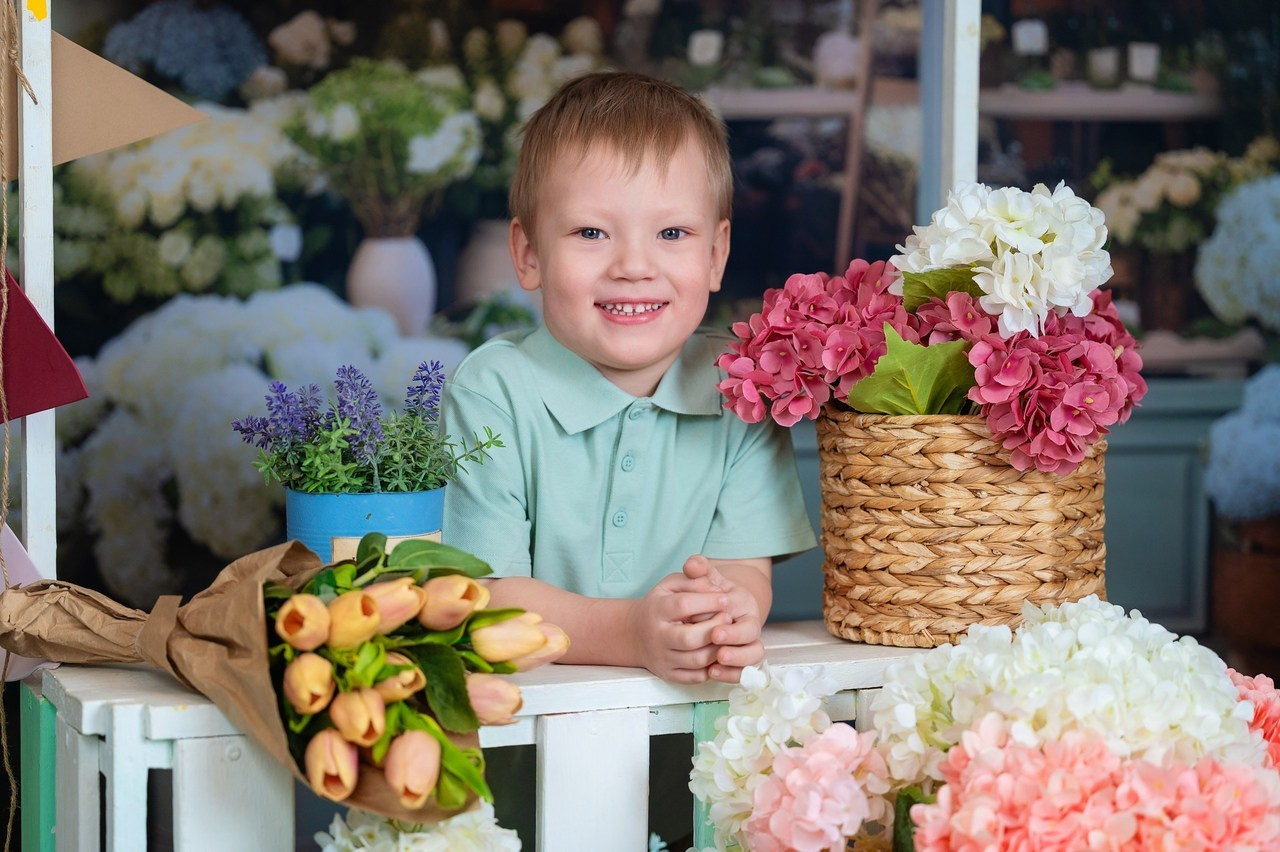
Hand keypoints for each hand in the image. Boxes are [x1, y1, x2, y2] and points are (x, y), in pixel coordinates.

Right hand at [626, 570, 730, 683]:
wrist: (635, 633)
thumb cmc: (660, 604)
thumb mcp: (671, 585)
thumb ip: (693, 580)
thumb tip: (716, 589)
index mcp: (656, 610)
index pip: (683, 605)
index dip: (708, 602)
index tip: (725, 598)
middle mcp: (657, 637)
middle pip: (690, 638)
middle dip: (715, 628)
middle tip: (729, 618)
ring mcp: (663, 659)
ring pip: (697, 661)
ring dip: (717, 649)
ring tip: (726, 636)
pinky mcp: (669, 675)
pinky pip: (696, 677)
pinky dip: (712, 668)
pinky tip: (717, 653)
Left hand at [682, 556, 764, 682]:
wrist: (717, 612)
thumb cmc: (709, 595)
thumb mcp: (706, 579)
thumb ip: (700, 569)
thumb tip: (692, 564)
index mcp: (743, 601)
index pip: (738, 608)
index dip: (722, 613)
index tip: (707, 621)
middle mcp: (751, 622)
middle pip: (751, 633)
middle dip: (733, 637)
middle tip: (715, 638)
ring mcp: (749, 643)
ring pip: (754, 654)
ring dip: (737, 659)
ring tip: (716, 661)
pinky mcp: (744, 660)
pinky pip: (745, 672)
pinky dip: (732, 674)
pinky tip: (713, 673)